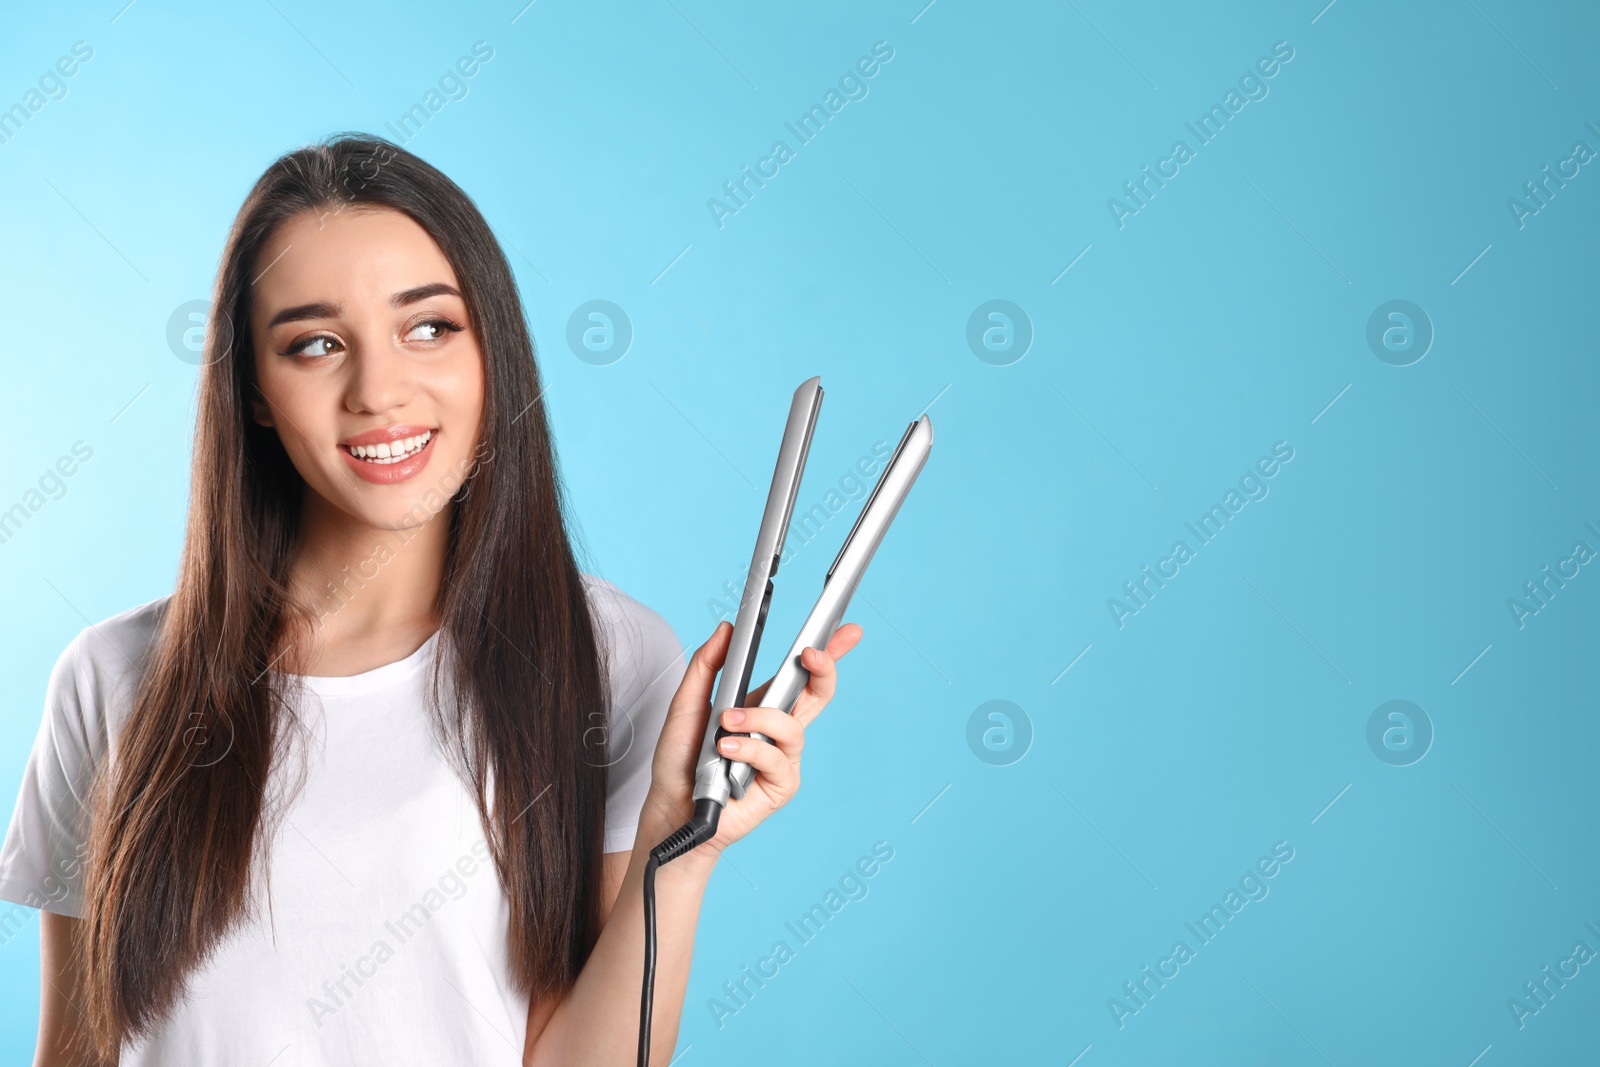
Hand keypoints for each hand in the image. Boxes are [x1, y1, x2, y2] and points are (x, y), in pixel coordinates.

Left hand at [640, 619, 862, 860]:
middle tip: (812, 655)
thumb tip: (727, 629)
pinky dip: (750, 750)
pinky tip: (726, 751)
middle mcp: (778, 732)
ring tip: (726, 723)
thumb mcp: (687, 702)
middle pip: (818, 696)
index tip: (844, 629)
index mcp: (762, 707)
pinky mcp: (780, 786)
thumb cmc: (679, 760)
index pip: (800, 676)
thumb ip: (706, 665)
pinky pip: (777, 760)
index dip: (827, 653)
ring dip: (758, 719)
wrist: (669, 806)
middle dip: (826, 670)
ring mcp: (782, 759)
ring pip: (792, 728)